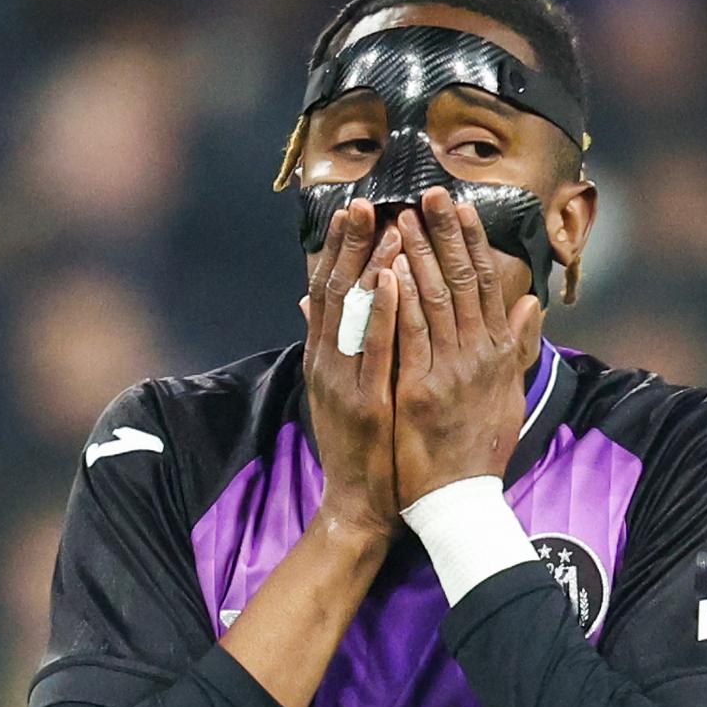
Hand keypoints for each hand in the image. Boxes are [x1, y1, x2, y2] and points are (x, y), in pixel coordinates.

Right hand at [302, 198, 403, 542]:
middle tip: (366, 204)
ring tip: (391, 229)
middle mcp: (327, 364)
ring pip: (355, 316)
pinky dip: (384, 313)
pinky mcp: (366, 403)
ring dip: (372, 269)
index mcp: (325, 358)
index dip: (341, 250)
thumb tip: (311, 301)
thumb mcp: (336, 391)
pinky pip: (376, 349)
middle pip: (336, 294)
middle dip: (351, 246)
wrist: (358, 503)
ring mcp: (344, 383)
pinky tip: (396, 282)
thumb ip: (330, 345)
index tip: (356, 211)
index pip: (330, 293)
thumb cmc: (358, 446)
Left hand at [391, 187, 544, 509]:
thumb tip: (533, 302)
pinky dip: (400, 302)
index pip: (485, 285)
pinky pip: (409, 337)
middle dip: (444, 234)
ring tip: (401, 219)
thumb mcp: (509, 394)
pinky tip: (388, 271)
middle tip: (427, 193)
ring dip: (417, 256)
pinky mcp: (420, 392)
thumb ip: (520, 345)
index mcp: (497, 354)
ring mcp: (449, 373)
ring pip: (434, 301)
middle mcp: (478, 357)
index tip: (459, 206)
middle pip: (462, 282)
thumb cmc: (479, 450)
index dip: (471, 242)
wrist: (460, 501)